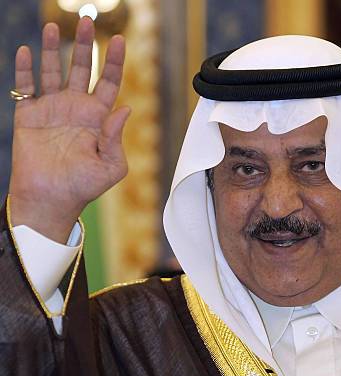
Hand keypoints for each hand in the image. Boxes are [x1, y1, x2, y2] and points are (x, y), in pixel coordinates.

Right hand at [8, 17, 129, 242]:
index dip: (114, 62)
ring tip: (54, 27)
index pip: (108, 83)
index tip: (119, 39)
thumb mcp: (111, 167)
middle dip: (84, 45)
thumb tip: (125, 108)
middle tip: (86, 19)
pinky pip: (26, 87)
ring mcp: (51, 110)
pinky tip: (28, 52)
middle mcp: (75, 109)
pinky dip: (25, 70)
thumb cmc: (83, 188)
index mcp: (97, 119)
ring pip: (53, 71)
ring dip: (53, 49)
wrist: (50, 200)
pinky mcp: (28, 116)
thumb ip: (117, 138)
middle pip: (81, 69)